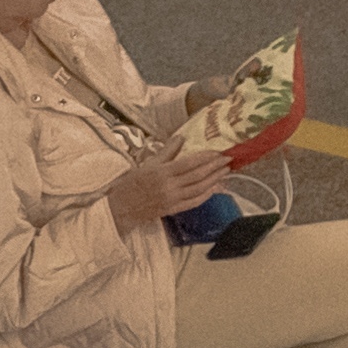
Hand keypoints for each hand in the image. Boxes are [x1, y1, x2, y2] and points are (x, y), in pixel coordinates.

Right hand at [108, 137, 234, 228]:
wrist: (119, 208)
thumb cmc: (130, 185)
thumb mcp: (147, 164)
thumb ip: (166, 151)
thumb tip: (181, 137)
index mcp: (162, 172)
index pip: (190, 163)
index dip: (207, 157)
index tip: (218, 151)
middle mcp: (169, 186)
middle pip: (198, 175)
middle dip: (215, 166)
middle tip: (229, 159)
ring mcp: (172, 199)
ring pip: (199, 188)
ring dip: (215, 179)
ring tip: (225, 171)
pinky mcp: (172, 209)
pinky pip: (194, 202)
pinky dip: (207, 195)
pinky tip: (215, 188)